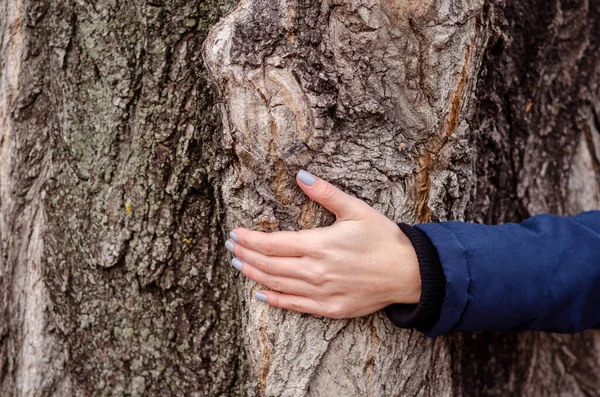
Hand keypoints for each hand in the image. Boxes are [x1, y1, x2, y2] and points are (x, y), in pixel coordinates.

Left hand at [225, 170, 420, 318]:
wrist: (408, 272)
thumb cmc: (383, 238)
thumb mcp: (356, 209)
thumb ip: (326, 193)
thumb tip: (301, 176)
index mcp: (318, 245)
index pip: (272, 243)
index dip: (249, 238)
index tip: (235, 233)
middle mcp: (315, 271)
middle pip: (269, 264)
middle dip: (245, 254)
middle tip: (229, 247)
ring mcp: (321, 293)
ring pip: (277, 284)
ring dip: (254, 274)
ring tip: (238, 264)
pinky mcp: (330, 308)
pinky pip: (295, 305)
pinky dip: (275, 300)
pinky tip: (260, 294)